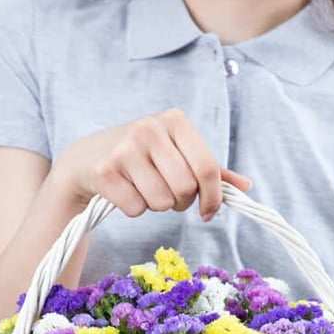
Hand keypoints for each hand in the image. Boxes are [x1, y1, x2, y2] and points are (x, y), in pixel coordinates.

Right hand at [51, 108, 251, 220]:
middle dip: (180, 201)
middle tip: (168, 193)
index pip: (207, 169)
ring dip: (156, 206)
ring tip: (145, 189)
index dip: (213, 198)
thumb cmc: (143, 157)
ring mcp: (125, 148)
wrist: (88, 157)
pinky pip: (136, 208)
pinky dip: (134, 209)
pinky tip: (126, 192)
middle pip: (185, 189)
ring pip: (161, 202)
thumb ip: (211, 170)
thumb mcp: (178, 154)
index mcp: (176, 121)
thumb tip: (245, 186)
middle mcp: (150, 129)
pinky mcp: (105, 171)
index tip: (208, 212)